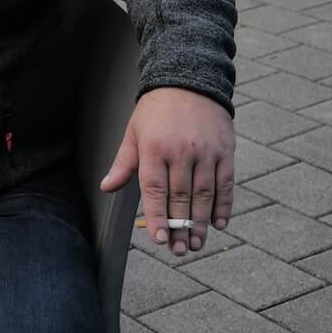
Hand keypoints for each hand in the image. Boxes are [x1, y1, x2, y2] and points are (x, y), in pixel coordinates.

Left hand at [100, 86, 234, 255]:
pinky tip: (219, 224)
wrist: (189, 81)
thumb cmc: (156, 110)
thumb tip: (106, 187)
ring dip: (201, 222)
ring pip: (204, 194)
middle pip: (181, 197)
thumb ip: (124, 163)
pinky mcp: (225, 151)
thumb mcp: (134, 132)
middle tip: (180, 251)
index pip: (155, 189)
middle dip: (180, 227)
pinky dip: (224, 205)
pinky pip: (225, 183)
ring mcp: (206, 152)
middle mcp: (181, 151)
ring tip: (197, 244)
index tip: (158, 239)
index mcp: (154, 148)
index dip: (157, 216)